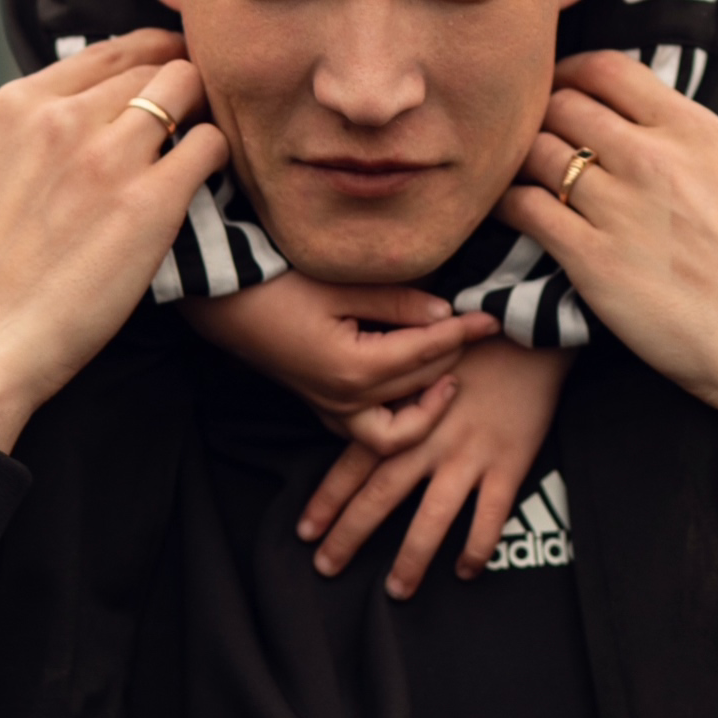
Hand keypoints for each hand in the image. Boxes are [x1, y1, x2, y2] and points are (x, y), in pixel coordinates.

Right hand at [0, 32, 227, 451]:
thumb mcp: (4, 165)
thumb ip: (49, 124)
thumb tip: (116, 95)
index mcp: (21, 104)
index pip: (113, 49)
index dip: (154, 58)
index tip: (172, 77)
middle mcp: (61, 118)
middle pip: (155, 66)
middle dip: (181, 88)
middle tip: (195, 120)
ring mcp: (106, 158)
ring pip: (187, 89)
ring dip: (202, 115)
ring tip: (198, 150)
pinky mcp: (148, 203)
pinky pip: (210, 144)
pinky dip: (216, 157)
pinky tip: (204, 183)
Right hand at [182, 271, 497, 452]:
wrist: (224, 304)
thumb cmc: (275, 286)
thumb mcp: (338, 284)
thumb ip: (396, 302)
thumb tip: (446, 314)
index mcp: (354, 368)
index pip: (427, 351)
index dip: (465, 332)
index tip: (493, 317)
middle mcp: (346, 400)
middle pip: (420, 387)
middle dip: (454, 361)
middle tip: (479, 334)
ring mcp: (332, 410)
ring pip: (397, 433)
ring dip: (427, 408)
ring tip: (449, 374)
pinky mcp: (322, 408)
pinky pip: (370, 432)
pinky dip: (398, 418)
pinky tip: (411, 388)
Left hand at [296, 337, 570, 600]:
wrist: (528, 326)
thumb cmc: (470, 340)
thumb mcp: (418, 359)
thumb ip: (393, 396)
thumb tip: (361, 422)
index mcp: (405, 412)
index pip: (356, 463)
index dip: (329, 499)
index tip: (305, 530)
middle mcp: (430, 438)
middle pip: (381, 496)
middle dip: (350, 535)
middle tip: (326, 567)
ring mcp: (469, 453)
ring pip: (433, 518)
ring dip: (411, 558)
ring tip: (395, 590)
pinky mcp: (509, 462)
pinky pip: (490, 517)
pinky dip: (477, 548)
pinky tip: (465, 570)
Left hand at [499, 51, 717, 541]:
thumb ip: (690, 149)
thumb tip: (654, 132)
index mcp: (694, 129)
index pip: (605, 68)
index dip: (570, 75)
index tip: (559, 91)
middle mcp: (652, 156)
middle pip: (560, 104)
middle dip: (537, 116)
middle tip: (526, 137)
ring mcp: (618, 205)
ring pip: (535, 152)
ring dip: (516, 159)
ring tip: (510, 173)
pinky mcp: (591, 260)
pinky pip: (524, 208)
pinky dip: (505, 203)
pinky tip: (502, 211)